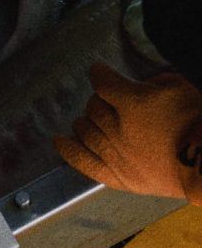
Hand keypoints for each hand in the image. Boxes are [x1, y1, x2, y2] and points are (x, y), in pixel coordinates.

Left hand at [55, 65, 201, 203]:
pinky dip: (68, 150)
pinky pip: (82, 161)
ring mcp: (114, 154)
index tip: (98, 71)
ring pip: (85, 131)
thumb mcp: (181, 87)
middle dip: (98, 101)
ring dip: (85, 122)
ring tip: (87, 120)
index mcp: (133, 102)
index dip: (100, 74)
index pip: (104, 82)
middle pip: (94, 108)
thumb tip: (140, 87)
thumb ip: (155, 83)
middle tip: (104, 102)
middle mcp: (117, 128)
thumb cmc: (198, 120)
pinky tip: (59, 142)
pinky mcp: (116, 176)